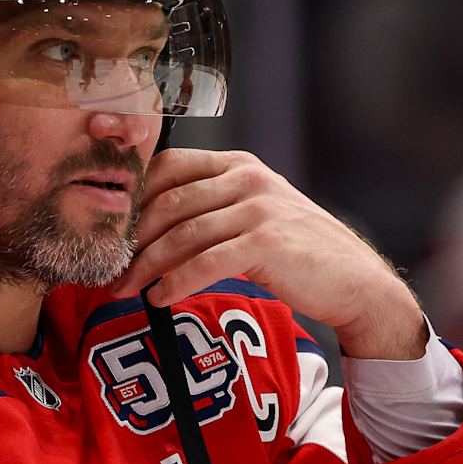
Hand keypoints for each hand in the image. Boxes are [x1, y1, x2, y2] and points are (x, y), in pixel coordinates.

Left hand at [113, 150, 427, 358]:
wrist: (354, 281)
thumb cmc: (298, 254)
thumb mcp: (256, 215)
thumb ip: (213, 210)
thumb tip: (149, 231)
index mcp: (239, 165)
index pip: (168, 166)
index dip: (133, 198)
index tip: (110, 231)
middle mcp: (247, 178)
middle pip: (168, 202)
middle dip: (131, 240)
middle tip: (108, 269)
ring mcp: (258, 208)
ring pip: (181, 234)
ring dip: (145, 267)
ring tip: (124, 290)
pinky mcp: (266, 243)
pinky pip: (204, 262)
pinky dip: (175, 283)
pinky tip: (159, 299)